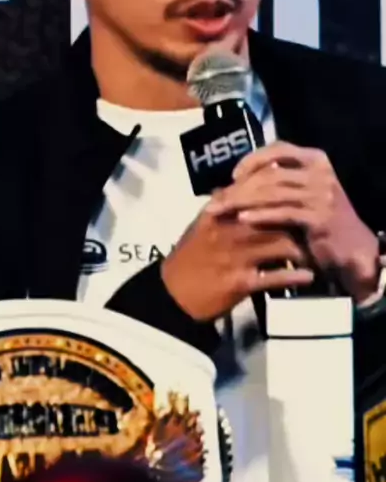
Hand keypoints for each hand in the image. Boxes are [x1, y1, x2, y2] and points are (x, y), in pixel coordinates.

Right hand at [161, 201, 313, 321]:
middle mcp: (230, 230)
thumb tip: (236, 185)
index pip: (258, 194)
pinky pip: (277, 277)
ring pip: (282, 244)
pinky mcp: (241, 282)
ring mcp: (236, 256)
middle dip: (297, 223)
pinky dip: (296, 277)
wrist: (171, 295)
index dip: (282, 195)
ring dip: (301, 251)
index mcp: (219, 213)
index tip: (298, 199)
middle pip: (276, 217)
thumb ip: (220, 206)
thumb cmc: (188, 258)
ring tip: (310, 254)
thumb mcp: (200, 225)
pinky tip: (307, 277)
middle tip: (310, 229)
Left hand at [208, 141, 378, 303]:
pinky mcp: (319, 218)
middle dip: (239, 187)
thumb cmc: (318, 218)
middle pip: (271, 174)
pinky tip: (242, 220)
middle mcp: (320, 172)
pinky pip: (283, 213)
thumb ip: (275, 183)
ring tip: (221, 210)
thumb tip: (232, 180)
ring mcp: (322, 194)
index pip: (279, 148)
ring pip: (273, 192)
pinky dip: (260, 215)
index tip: (233, 175)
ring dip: (243, 201)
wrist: (350, 246)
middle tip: (216, 200)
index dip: (252, 159)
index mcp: (316, 159)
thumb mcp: (299, 193)